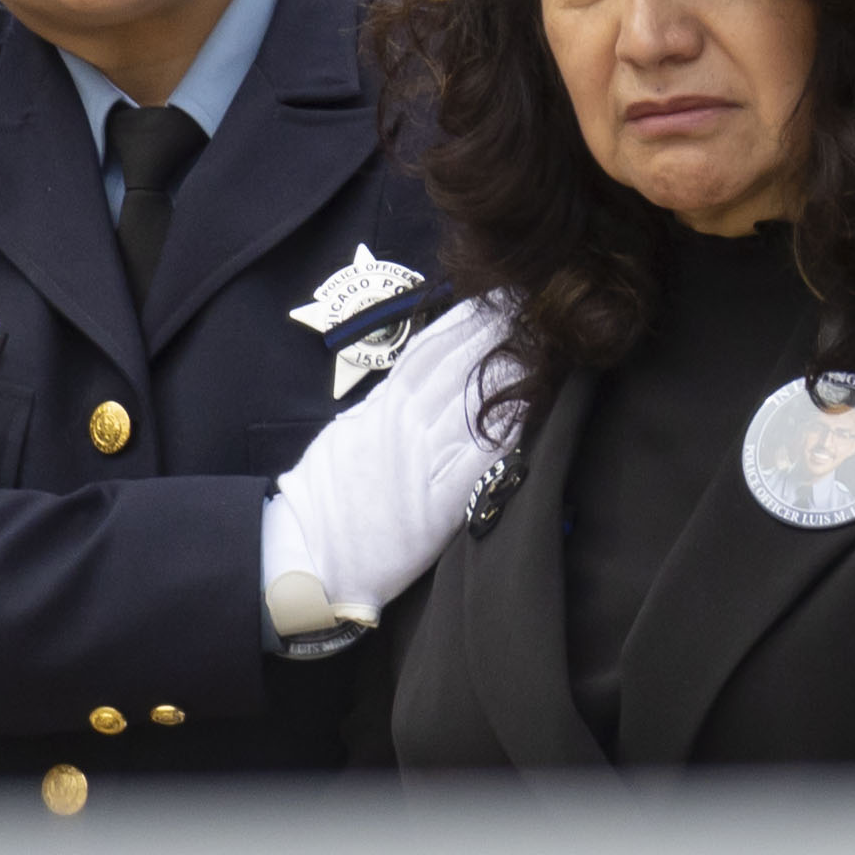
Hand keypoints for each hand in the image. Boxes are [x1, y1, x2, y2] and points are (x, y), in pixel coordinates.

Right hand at [263, 296, 512, 637]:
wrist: (312, 556)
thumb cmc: (326, 499)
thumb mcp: (348, 436)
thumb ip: (381, 407)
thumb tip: (411, 381)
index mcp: (381, 406)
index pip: (429, 350)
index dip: (465, 321)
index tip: (494, 299)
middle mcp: (405, 425)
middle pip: (459, 366)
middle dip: (496, 332)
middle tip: (531, 307)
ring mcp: (424, 461)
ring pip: (474, 402)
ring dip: (510, 372)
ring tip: (543, 344)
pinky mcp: (442, 502)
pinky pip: (481, 457)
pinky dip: (508, 431)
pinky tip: (534, 407)